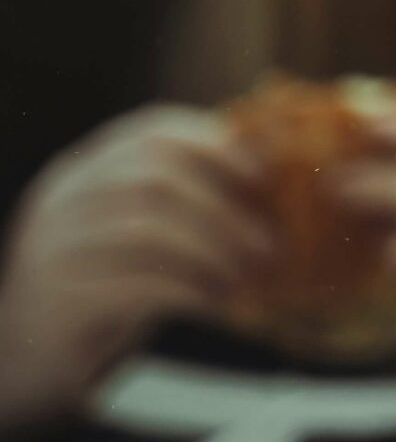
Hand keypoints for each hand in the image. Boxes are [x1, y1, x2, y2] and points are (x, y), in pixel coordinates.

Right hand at [0, 106, 275, 427]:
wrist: (27, 359)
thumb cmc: (103, 285)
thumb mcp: (138, 230)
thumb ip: (183, 197)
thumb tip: (274, 173)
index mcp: (84, 170)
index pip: (152, 132)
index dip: (215, 146)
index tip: (264, 175)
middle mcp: (63, 200)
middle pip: (155, 177)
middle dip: (224, 207)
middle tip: (269, 242)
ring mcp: (52, 249)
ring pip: (146, 228)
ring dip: (212, 250)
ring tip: (249, 276)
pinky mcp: (58, 301)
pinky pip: (134, 284)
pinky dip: (188, 290)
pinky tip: (217, 303)